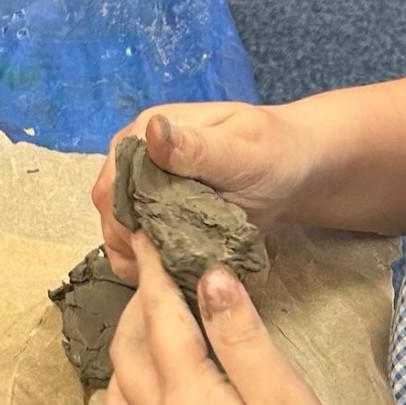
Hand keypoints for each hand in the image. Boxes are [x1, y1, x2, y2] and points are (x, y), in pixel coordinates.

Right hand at [92, 103, 316, 283]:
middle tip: (176, 264)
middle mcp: (136, 157)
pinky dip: (147, 263)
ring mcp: (142, 186)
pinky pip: (134, 244)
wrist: (294, 170)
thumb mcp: (241, 151)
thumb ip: (197, 148)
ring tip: (176, 271)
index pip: (112, 184)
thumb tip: (152, 130)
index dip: (128, 221)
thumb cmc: (274, 154)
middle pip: (111, 211)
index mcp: (147, 131)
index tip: (162, 247)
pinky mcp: (155, 212)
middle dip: (135, 243)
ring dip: (141, 257)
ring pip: (119, 231)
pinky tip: (171, 273)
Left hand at [102, 237, 377, 404]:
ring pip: (118, 388)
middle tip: (157, 270)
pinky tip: (155, 389)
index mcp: (185, 399)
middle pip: (127, 349)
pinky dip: (128, 387)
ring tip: (153, 322)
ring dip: (126, 346)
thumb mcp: (287, 404)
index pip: (158, 317)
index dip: (154, 270)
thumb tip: (210, 279)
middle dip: (137, 303)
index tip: (145, 230)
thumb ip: (243, 338)